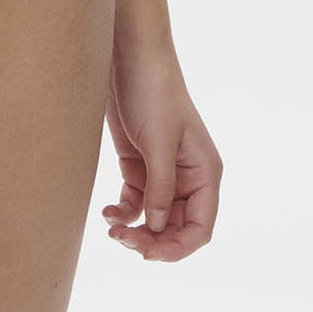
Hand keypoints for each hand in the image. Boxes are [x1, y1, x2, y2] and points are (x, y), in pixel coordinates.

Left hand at [100, 35, 220, 261]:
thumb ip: (161, 187)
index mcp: (205, 172)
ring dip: (135, 230)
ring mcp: (162, 173)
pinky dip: (123, 212)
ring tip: (112, 229)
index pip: (200, 226)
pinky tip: (107, 213)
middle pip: (175, 228)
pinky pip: (135, 202)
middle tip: (123, 241)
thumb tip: (158, 228)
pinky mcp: (138, 165)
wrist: (128, 57)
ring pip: (153, 219)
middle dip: (152, 240)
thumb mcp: (159, 141)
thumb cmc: (153, 92)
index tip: (150, 254)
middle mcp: (187, 177)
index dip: (178, 247)